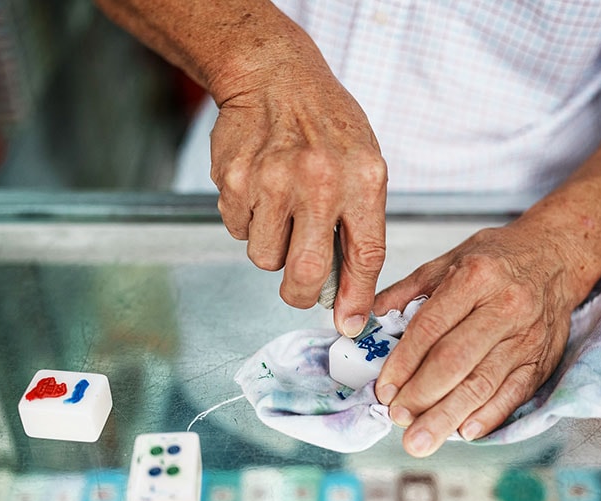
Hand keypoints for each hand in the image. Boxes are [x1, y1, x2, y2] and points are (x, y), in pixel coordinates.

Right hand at [209, 67, 386, 335]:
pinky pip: (238, 231)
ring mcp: (272, 181)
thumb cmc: (326, 124)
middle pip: (307, 272)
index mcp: (362, 179)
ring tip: (281, 211)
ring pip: (265, 258)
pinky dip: (248, 223)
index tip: (349, 324)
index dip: (356, 298)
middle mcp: (318, 182)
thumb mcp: (365, 164)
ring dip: (272, 250)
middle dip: (301, 294)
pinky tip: (260, 191)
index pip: (365, 256)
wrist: (274, 75)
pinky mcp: (235, 181)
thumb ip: (360, 223)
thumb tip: (345, 291)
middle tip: (299, 289)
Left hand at [373, 222, 585, 456]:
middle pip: (455, 360)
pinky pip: (514, 394)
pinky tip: (464, 431)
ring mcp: (527, 337)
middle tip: (397, 417)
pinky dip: (488, 416)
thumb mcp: (448, 261)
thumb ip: (407, 292)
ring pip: (482, 384)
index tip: (384, 389)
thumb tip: (367, 321)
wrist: (556, 256)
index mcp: (476, 278)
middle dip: (421, 395)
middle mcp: (505, 307)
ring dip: (447, 416)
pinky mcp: (543, 360)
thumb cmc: (498, 260)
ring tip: (420, 439)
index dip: (403, 362)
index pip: (431, 327)